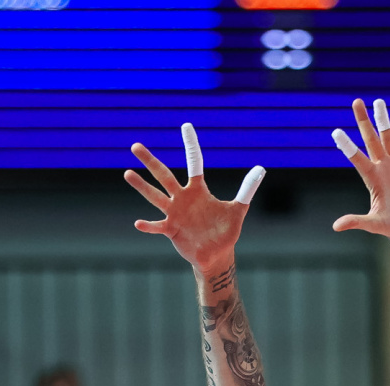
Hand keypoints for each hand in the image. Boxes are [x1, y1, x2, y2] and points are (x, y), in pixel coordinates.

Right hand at [125, 124, 261, 274]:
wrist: (216, 255)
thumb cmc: (225, 231)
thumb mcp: (238, 210)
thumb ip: (247, 190)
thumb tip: (262, 168)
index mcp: (198, 190)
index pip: (194, 162)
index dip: (191, 145)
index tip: (186, 126)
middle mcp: (182, 198)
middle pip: (164, 175)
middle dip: (150, 161)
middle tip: (135, 146)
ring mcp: (175, 213)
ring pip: (156, 197)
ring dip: (142, 186)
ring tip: (127, 173)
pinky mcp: (171, 230)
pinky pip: (158, 226)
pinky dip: (149, 225)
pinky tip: (138, 222)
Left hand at [331, 99, 389, 241]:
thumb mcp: (374, 225)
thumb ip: (356, 222)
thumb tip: (336, 226)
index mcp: (372, 178)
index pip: (357, 158)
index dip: (347, 145)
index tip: (335, 131)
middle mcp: (381, 167)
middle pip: (371, 138)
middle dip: (364, 120)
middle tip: (356, 101)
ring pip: (389, 137)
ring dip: (384, 120)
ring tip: (379, 102)